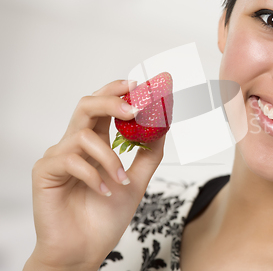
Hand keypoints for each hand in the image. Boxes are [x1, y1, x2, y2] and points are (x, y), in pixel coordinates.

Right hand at [24, 80, 165, 270]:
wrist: (84, 250)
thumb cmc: (106, 217)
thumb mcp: (137, 181)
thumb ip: (148, 154)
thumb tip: (163, 126)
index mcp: (96, 143)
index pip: (105, 107)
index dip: (119, 92)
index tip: (140, 85)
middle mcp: (76, 144)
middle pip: (87, 105)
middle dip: (112, 101)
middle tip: (134, 109)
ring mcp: (59, 156)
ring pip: (84, 135)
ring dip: (110, 157)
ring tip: (121, 180)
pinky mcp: (45, 172)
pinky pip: (70, 160)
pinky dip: (94, 175)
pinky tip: (104, 191)